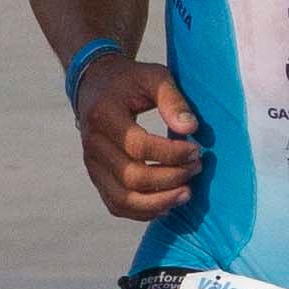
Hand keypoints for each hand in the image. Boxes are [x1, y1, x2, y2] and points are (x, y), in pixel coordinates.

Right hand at [74, 56, 202, 219]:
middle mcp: (92, 145)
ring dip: (159, 202)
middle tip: (197, 168)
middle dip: (171, 177)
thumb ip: (173, 100)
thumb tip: (191, 129)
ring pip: (122, 199)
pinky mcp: (97, 177)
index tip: (197, 150)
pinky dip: (143, 211)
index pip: (139, 146)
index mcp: (104, 115)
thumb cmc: (129, 80)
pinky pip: (117, 205)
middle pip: (132, 177)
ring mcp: (92, 165)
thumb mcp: (153, 77)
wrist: (95, 85)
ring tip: (187, 193)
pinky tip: (167, 203)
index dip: (172, 153)